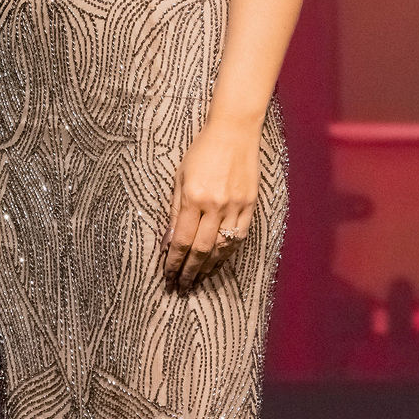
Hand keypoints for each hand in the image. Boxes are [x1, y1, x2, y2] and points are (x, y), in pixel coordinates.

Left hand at [164, 117, 259, 289]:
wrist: (234, 132)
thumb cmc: (201, 151)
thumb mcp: (180, 177)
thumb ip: (175, 210)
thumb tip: (170, 240)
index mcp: (194, 197)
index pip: (182, 240)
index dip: (174, 261)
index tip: (168, 275)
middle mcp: (216, 205)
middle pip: (201, 249)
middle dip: (189, 271)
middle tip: (181, 286)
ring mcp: (236, 206)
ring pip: (222, 247)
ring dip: (209, 267)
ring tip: (198, 280)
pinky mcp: (250, 205)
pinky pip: (239, 236)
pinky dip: (227, 252)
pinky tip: (218, 261)